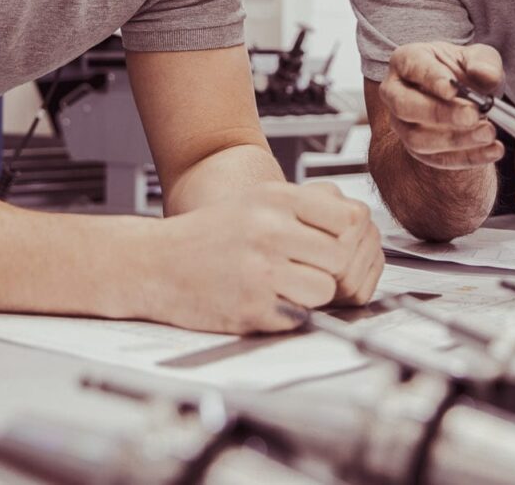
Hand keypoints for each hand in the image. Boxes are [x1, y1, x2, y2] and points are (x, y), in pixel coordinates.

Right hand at [149, 181, 380, 333]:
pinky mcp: (253, 306)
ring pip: (325, 289)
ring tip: (287, 286)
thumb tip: (359, 224)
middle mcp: (270, 229)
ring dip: (313, 294)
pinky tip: (266, 299)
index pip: (349, 216)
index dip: (347, 235)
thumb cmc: (209, 234)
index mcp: (275, 198)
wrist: (155, 263)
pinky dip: (290, 313)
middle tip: (310, 270)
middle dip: (331, 269)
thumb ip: (305, 208)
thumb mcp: (257, 201)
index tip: (333, 244)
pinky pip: (299, 315)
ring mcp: (261, 270)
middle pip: (341, 256)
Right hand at [380, 42, 506, 169]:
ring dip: (455, 140)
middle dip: (439, 113)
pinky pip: (436, 159)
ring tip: (488, 133)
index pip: (412, 66)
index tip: (453, 89)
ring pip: (417, 138)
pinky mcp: (416, 150)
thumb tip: (485, 74)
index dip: (431, 78)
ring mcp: (402, 124)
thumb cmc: (466, 71)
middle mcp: (395, 93)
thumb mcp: (480, 58)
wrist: (466, 99)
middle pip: (404, 106)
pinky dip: (467, 157)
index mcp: (406, 60)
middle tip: (472, 115)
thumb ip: (484, 63)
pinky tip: (493, 150)